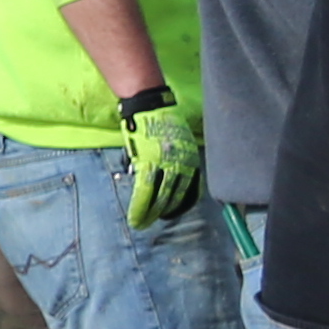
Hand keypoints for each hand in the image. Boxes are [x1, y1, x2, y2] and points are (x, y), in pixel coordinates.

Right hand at [115, 86, 204, 228]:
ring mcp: (165, 165)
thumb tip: (169, 179)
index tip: (173, 212)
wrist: (149, 106)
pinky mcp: (147, 164)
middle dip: (165, 212)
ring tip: (144, 222)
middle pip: (175, 196)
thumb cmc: (161, 122)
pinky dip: (139, 207)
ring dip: (151, 213)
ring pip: (160, 198)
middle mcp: (182, 165)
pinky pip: (144, 192)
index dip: (181, 204)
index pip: (191, 190)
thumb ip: (177, 161)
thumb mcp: (178, 143)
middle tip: (157, 221)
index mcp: (191, 160)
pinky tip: (136, 217)